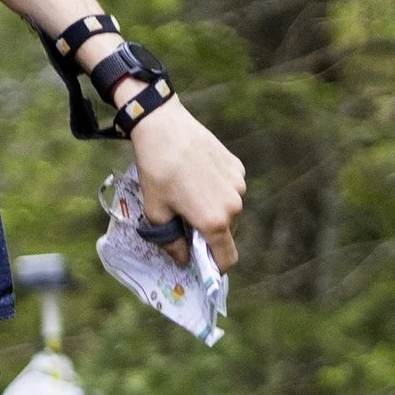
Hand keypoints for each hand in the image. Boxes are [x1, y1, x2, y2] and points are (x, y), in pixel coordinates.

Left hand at [127, 98, 244, 271]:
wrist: (164, 127)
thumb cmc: (156, 172)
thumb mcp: (156, 213)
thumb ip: (172, 242)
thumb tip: (183, 260)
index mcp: (214, 222)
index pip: (227, 259)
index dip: (215, 268)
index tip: (201, 264)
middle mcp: (234, 205)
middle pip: (228, 234)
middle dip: (209, 236)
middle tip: (185, 224)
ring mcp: (238, 185)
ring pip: (230, 211)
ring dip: (214, 212)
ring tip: (188, 195)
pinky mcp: (237, 167)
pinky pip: (230, 190)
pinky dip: (217, 191)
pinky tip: (196, 176)